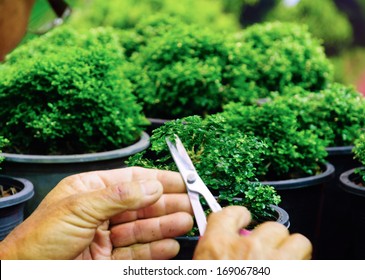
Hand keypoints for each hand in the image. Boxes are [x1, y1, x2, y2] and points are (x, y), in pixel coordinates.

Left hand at [0, 167, 192, 259]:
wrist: (24, 276)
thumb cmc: (39, 240)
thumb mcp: (80, 208)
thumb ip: (119, 196)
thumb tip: (152, 186)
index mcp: (91, 191)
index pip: (132, 180)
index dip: (159, 180)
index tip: (182, 180)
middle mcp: (101, 213)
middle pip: (142, 205)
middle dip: (167, 204)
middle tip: (191, 203)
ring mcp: (105, 238)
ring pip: (143, 230)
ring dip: (166, 226)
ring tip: (186, 222)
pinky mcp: (108, 261)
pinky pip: (137, 254)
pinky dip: (155, 250)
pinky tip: (169, 245)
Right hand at [193, 206, 311, 259]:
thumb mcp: (202, 267)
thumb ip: (211, 252)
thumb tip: (217, 247)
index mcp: (218, 247)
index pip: (230, 214)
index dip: (240, 215)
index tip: (242, 217)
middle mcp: (248, 249)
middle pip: (270, 227)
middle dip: (270, 240)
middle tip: (266, 253)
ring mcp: (275, 262)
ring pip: (296, 240)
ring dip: (292, 251)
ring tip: (285, 262)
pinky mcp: (293, 272)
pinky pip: (308, 258)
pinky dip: (302, 264)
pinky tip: (294, 269)